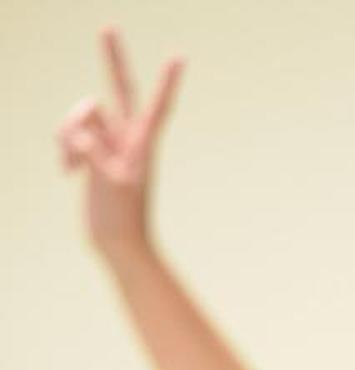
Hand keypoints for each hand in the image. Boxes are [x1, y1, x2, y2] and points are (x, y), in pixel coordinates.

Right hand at [56, 28, 183, 258]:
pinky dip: (64, 149)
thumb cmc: (123, 220)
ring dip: (69, 134)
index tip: (178, 57)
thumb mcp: (110, 187)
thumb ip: (95, 155)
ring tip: (72, 165)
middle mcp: (126, 138)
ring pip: (81, 116)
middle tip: (107, 27)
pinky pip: (69, 136)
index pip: (157, 106)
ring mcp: (107, 145)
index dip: (166, 82)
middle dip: (112, 59)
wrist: (117, 245)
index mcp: (142, 144)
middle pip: (118, 89)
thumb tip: (81, 136)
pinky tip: (66, 174)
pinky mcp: (91, 155)